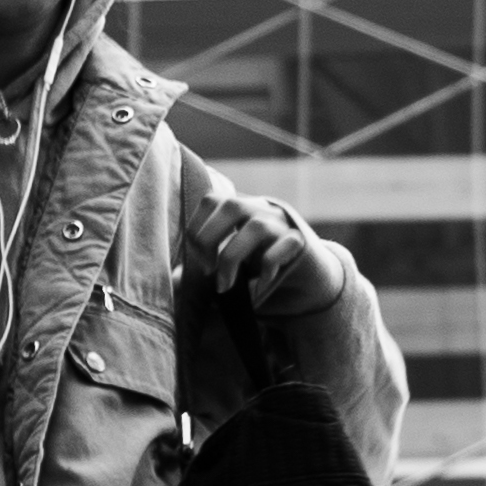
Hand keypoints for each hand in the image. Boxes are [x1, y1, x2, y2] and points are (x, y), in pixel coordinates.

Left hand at [200, 204, 349, 318]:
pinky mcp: (301, 243)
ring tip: (224, 286)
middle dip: (210, 237)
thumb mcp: (232, 265)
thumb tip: (174, 280)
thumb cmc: (263, 268)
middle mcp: (261, 210)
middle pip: (231, 206)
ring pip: (255, 227)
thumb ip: (206, 267)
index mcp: (241, 209)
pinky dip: (266, 266)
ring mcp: (283, 224)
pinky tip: (259, 285)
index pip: (213, 200)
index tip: (193, 258)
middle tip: (205, 269)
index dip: (198, 226)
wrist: (311, 277)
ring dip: (232, 257)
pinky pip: (284, 246)